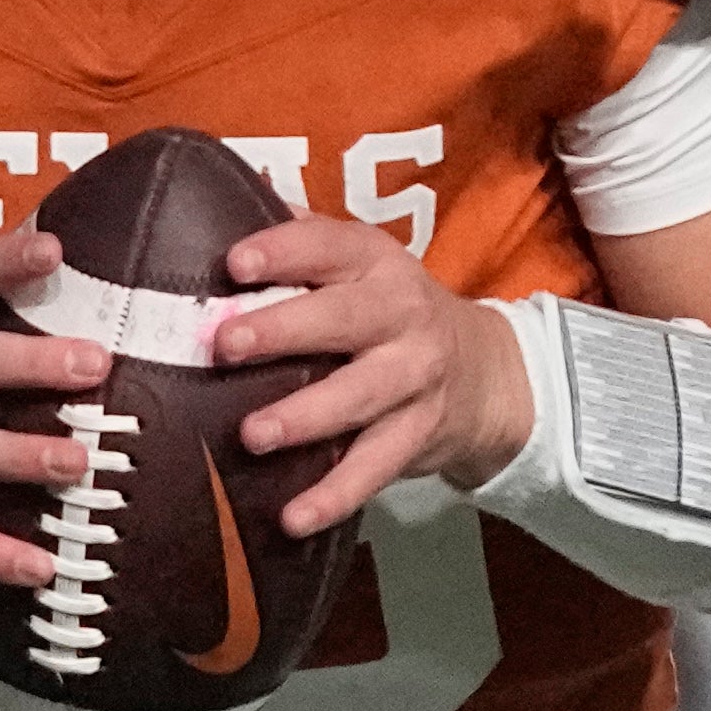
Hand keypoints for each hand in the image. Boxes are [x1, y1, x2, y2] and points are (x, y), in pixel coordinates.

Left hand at [209, 216, 532, 535]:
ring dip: (305, 417)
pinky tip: (292, 517)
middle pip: (344, 319)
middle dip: (283, 330)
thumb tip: (223, 193)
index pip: (329, 246)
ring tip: (253, 435)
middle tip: (226, 343)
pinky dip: (335, 496)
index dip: (283, 251)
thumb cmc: (389, 311)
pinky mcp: (417, 436)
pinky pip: (374, 469)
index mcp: (376, 263)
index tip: (234, 263)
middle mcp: (401, 315)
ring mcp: (414, 379)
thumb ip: (300, 236)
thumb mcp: (359, 264)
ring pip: (359, 397)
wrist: (486, 374)